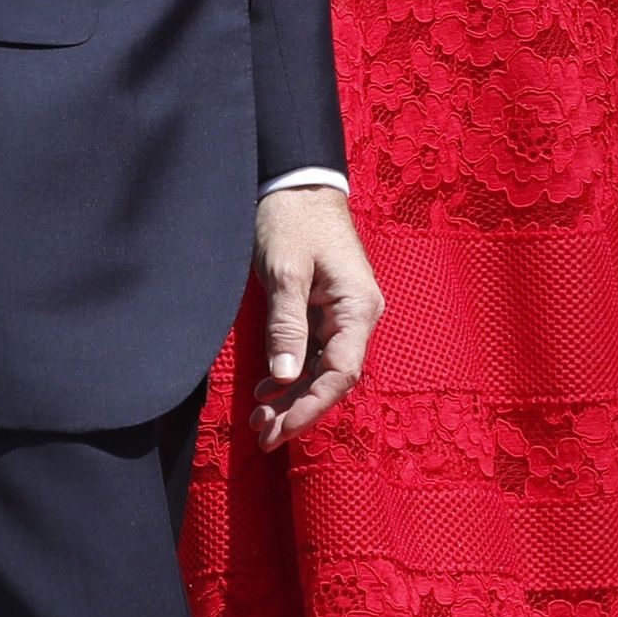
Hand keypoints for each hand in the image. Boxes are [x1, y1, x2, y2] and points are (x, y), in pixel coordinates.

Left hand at [250, 188, 383, 452]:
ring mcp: (344, 312)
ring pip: (323, 369)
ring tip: (258, 419)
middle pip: (333, 378)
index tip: (279, 430)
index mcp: (358, 306)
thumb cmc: (293, 219)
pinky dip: (291, 373)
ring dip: (293, 396)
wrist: (297, 181)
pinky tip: (266, 390)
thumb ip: (286, 325)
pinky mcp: (327, 309)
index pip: (341, 373)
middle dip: (298, 410)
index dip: (311, 407)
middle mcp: (358, 314)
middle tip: (261, 435)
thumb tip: (284, 378)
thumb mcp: (285, 272)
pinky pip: (314, 351)